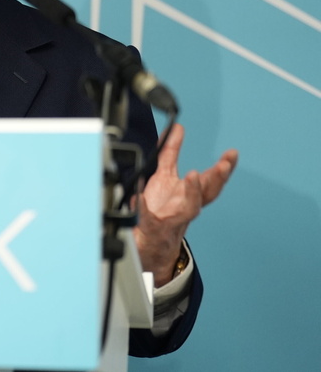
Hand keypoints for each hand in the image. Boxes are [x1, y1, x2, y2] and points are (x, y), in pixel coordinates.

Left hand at [133, 123, 237, 286]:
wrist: (150, 243)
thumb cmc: (161, 208)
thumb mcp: (164, 175)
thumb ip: (170, 151)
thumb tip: (178, 128)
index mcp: (190, 194)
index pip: (212, 180)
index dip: (224, 167)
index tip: (232, 154)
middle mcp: (187, 207)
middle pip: (208, 193)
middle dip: (218, 178)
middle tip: (224, 165)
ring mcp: (172, 219)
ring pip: (189, 209)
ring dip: (193, 191)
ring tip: (192, 175)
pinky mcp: (153, 228)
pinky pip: (148, 218)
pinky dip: (143, 207)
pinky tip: (139, 196)